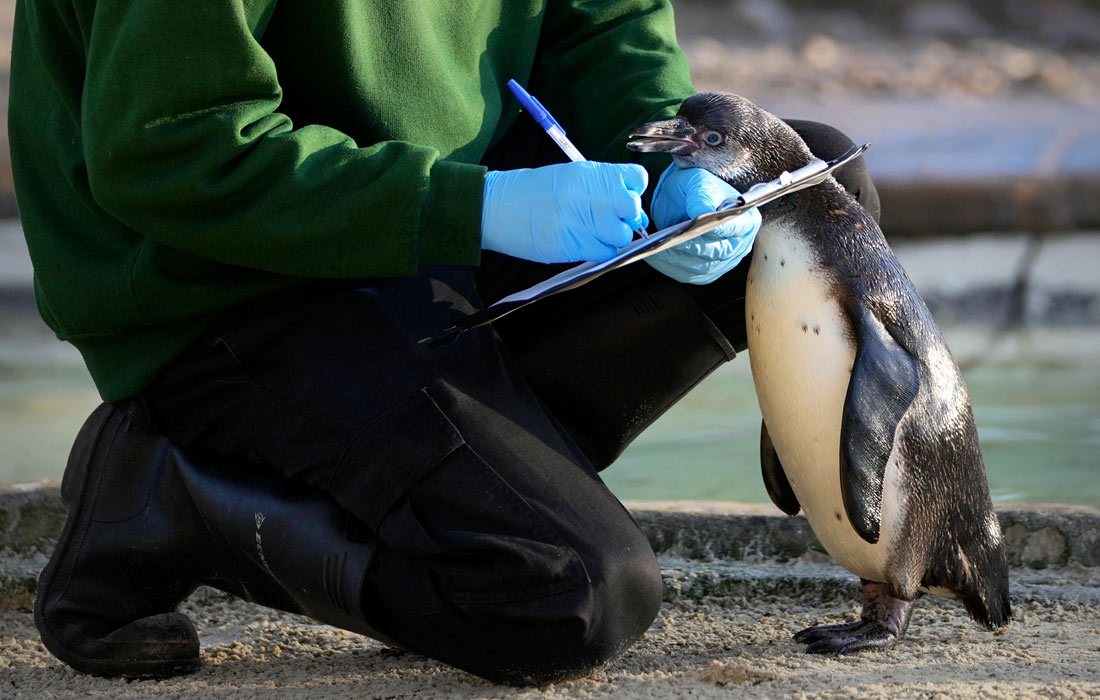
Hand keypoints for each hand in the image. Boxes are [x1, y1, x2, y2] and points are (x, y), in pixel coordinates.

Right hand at [481, 161, 648, 263]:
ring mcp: (586, 222)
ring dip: (613, 236)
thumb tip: (632, 209)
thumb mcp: (570, 176)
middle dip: (625, 216)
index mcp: (592, 174)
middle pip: (633, 209)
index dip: (632, 190)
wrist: (497, 207)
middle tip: (607, 218)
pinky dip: (600, 250)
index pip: (637, 179)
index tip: (621, 197)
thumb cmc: (532, 191)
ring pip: (622, 235)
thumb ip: (602, 188)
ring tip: (592, 230)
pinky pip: (606, 253)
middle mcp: (593, 196)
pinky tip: (584, 241)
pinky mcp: (576, 246)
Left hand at [645, 165, 760, 284]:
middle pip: (718, 251)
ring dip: (678, 259)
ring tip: (658, 248)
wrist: (684, 200)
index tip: (700, 226)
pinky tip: (655, 255)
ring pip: (701, 267)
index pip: (736, 227)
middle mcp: (739, 244)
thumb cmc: (696, 190)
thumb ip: (702, 195)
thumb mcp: (698, 182)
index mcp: (746, 219)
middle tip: (671, 240)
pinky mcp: (706, 272)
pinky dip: (670, 266)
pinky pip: (688, 274)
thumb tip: (701, 212)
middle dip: (693, 246)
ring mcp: (724, 262)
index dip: (719, 229)